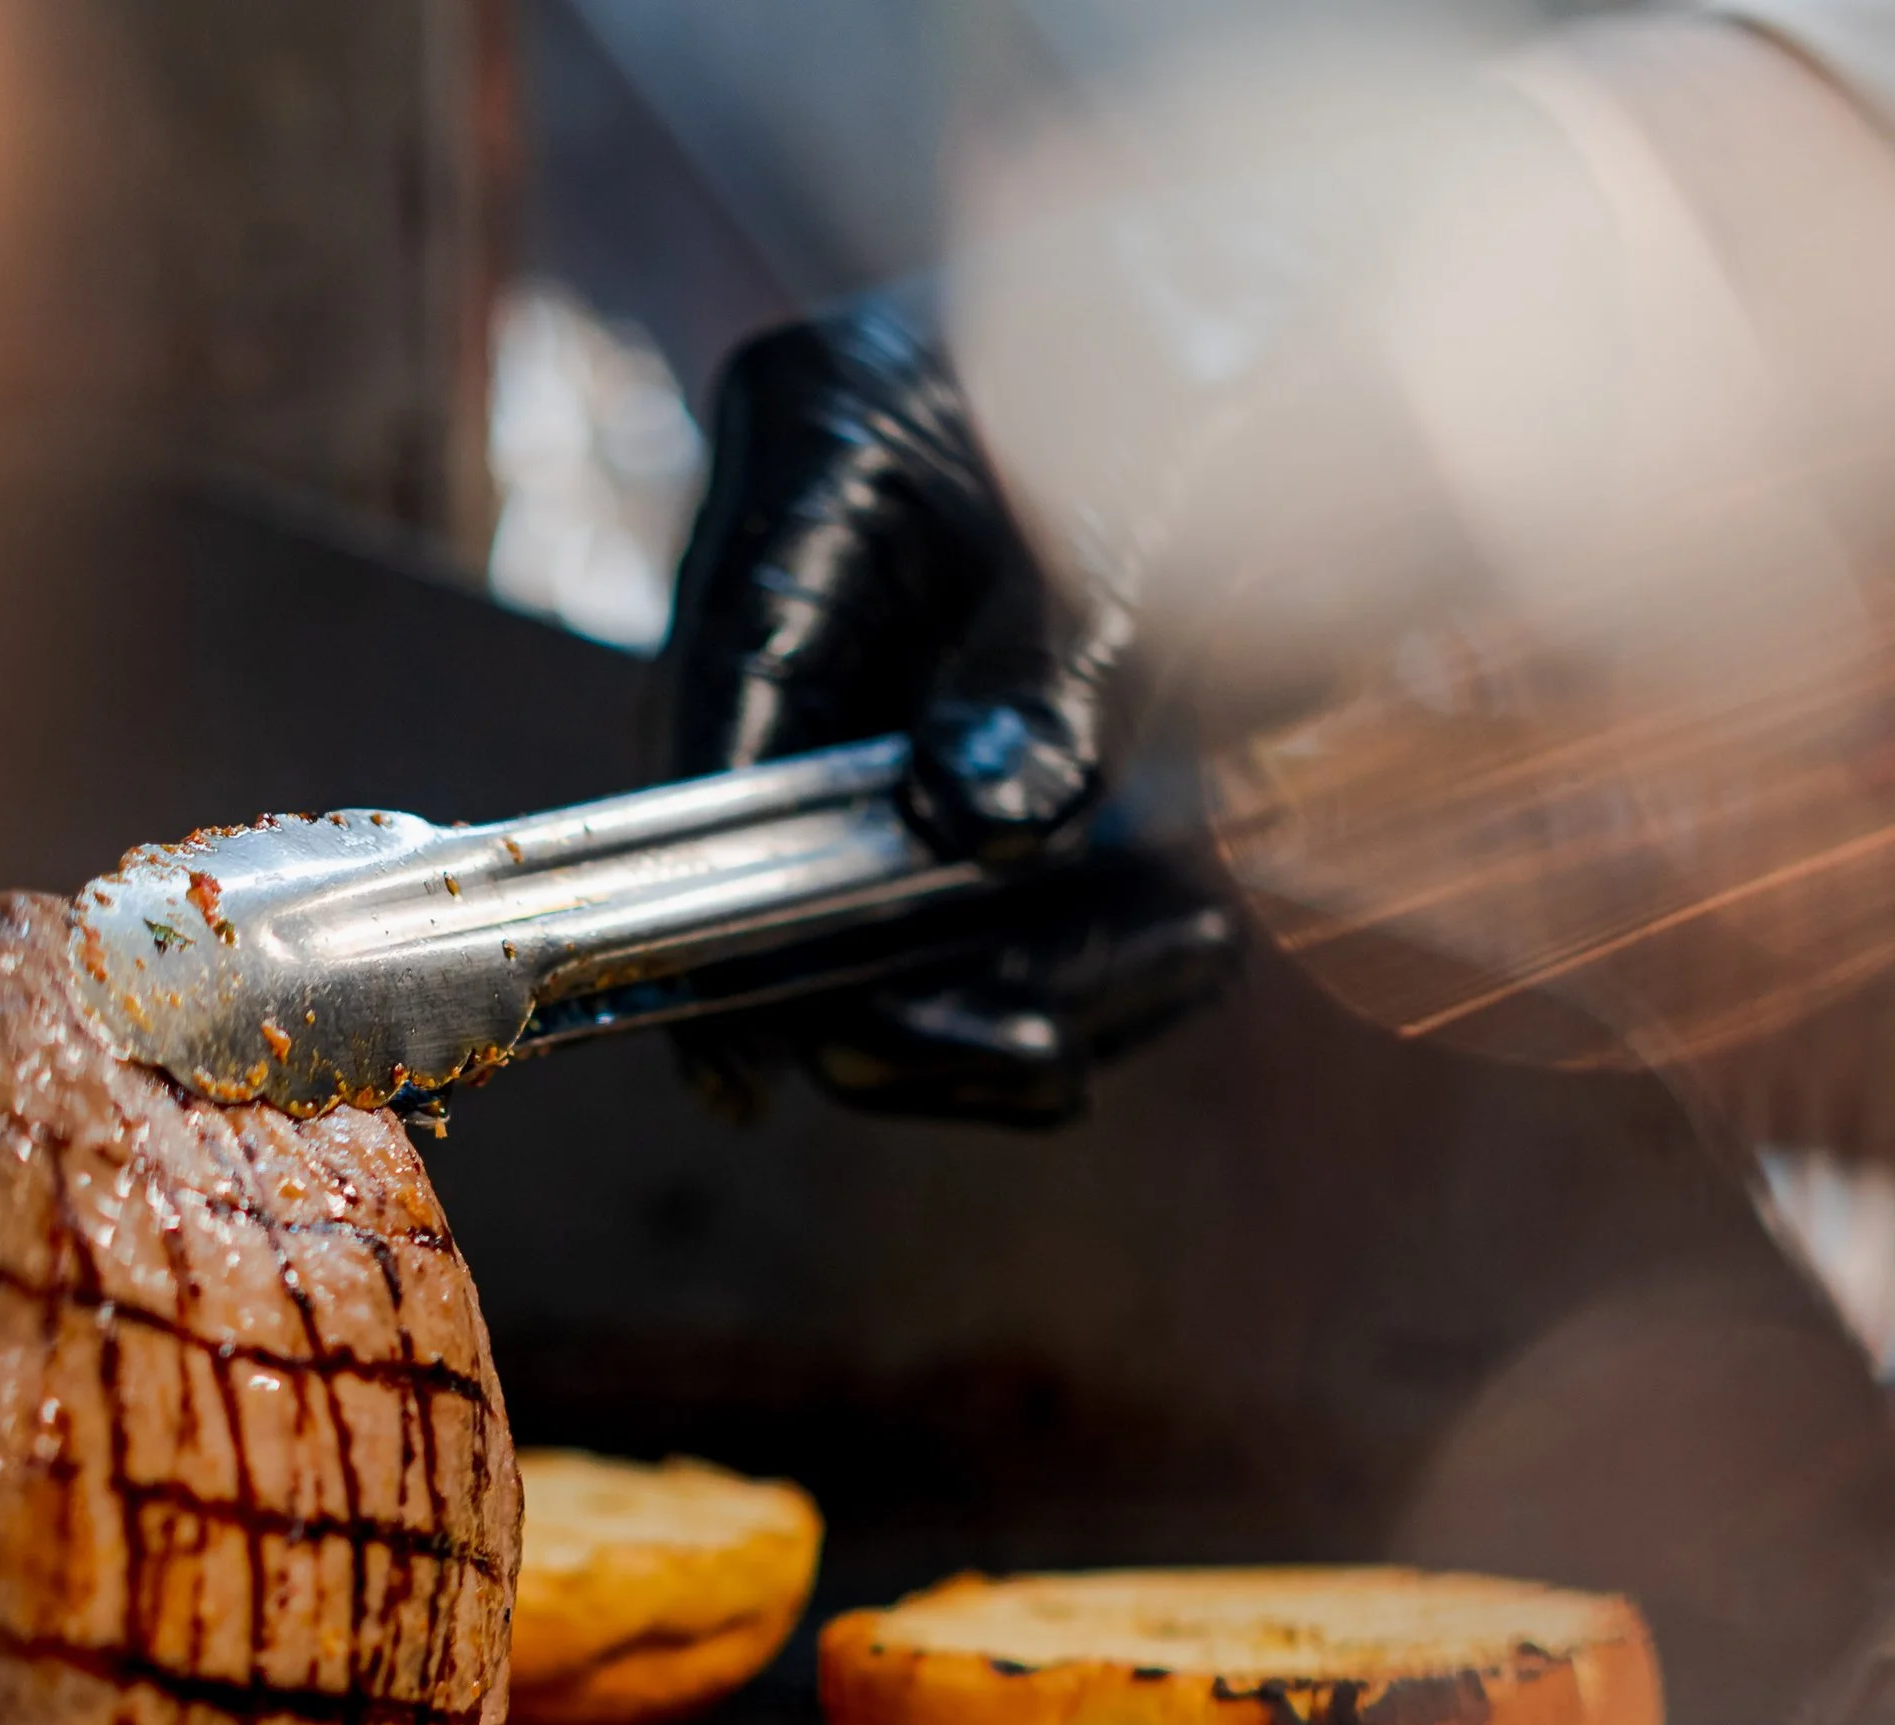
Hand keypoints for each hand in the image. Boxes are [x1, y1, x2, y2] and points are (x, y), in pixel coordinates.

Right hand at [662, 294, 1235, 1125]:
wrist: (1351, 311)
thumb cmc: (1251, 351)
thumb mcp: (1171, 509)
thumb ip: (1062, 672)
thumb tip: (975, 830)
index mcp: (813, 445)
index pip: (719, 717)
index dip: (720, 908)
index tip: (750, 1067)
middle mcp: (807, 552)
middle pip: (777, 835)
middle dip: (909, 980)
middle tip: (1055, 1056)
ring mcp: (875, 634)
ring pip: (874, 884)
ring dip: (1017, 971)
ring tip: (1187, 960)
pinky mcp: (958, 708)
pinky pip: (966, 875)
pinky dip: (1065, 936)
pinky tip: (1179, 945)